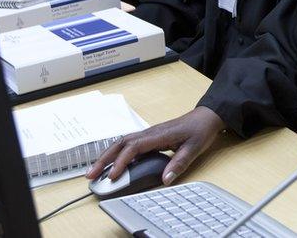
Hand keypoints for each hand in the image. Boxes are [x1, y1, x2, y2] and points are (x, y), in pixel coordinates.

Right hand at [86, 106, 224, 184]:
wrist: (205, 117)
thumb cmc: (199, 130)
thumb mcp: (194, 148)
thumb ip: (179, 164)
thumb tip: (166, 179)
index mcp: (159, 135)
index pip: (133, 148)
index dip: (121, 162)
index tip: (113, 175)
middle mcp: (150, 133)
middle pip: (120, 144)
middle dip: (104, 159)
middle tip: (91, 175)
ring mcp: (148, 134)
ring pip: (121, 143)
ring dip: (107, 156)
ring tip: (95, 171)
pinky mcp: (149, 137)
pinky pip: (128, 145)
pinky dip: (116, 154)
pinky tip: (112, 164)